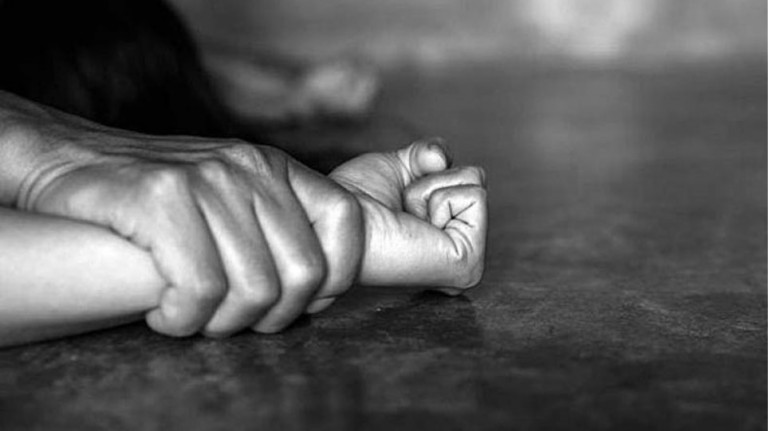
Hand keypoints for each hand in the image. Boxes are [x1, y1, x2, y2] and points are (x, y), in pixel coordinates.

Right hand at [18, 113, 362, 335]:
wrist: (69, 160)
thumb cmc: (158, 199)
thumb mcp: (230, 196)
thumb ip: (278, 231)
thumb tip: (323, 290)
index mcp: (273, 166)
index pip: (345, 218)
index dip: (339, 273)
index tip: (307, 301)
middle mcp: (247, 168)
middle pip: (302, 272)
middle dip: (273, 317)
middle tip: (234, 320)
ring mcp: (206, 180)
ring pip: (254, 289)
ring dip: (222, 323)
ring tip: (193, 315)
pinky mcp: (160, 198)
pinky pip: (201, 290)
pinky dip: (183, 319)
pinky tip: (163, 313)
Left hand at [330, 138, 486, 293]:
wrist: (338, 220)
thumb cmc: (357, 200)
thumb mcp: (400, 167)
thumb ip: (429, 154)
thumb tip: (442, 158)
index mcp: (448, 237)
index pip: (468, 176)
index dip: (430, 173)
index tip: (400, 202)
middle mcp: (461, 252)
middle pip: (475, 176)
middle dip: (432, 179)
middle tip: (401, 208)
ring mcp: (468, 263)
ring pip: (475, 182)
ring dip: (430, 189)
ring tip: (405, 215)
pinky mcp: (468, 265)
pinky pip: (475, 196)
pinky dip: (440, 197)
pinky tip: (416, 223)